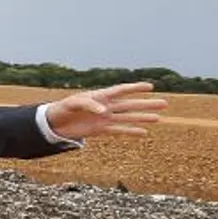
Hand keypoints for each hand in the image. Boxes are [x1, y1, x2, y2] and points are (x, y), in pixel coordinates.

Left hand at [44, 82, 167, 139]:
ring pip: (128, 117)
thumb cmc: (62, 109)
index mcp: (100, 96)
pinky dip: (130, 131)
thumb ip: (89, 104)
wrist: (53, 123)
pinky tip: (143, 132)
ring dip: (143, 117)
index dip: (135, 88)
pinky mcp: (100, 130)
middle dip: (146, 104)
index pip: (121, 90)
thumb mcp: (73, 103)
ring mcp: (104, 118)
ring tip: (159, 118)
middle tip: (164, 103)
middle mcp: (105, 107)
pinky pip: (118, 130)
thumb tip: (104, 110)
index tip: (150, 86)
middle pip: (130, 105)